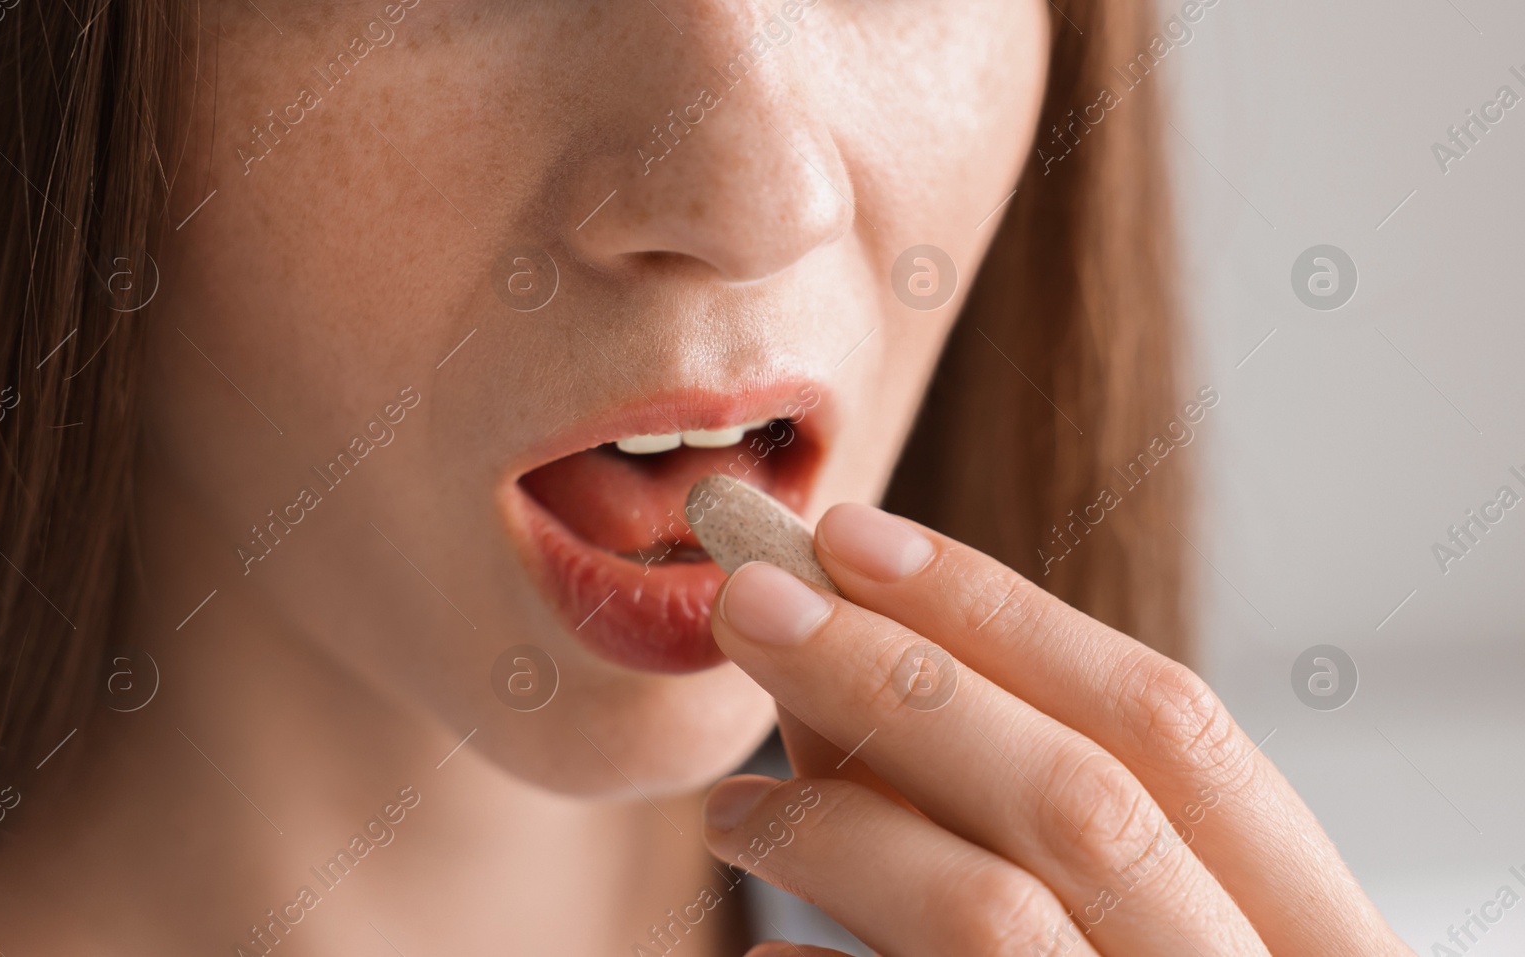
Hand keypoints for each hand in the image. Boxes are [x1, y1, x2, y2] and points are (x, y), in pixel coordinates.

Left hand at [701, 503, 1412, 956]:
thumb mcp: (1135, 915)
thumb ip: (1009, 802)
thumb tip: (843, 655)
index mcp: (1312, 936)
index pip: (1172, 722)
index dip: (1005, 613)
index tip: (852, 535)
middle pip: (1079, 801)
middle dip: (897, 679)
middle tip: (746, 602)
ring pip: (993, 920)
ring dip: (841, 827)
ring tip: (728, 804)